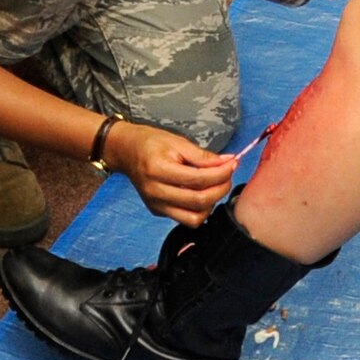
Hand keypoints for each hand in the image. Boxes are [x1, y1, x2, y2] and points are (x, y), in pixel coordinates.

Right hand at [105, 122, 235, 225]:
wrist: (126, 152)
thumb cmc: (151, 143)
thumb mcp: (177, 142)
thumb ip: (202, 156)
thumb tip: (227, 162)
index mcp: (158, 170)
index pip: (198, 179)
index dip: (221, 173)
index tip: (233, 163)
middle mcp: (156, 192)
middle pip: (198, 201)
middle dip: (220, 188)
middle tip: (228, 174)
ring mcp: (156, 205)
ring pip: (193, 218)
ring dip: (211, 203)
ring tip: (215, 185)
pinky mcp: (158, 212)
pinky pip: (185, 218)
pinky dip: (199, 208)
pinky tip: (202, 192)